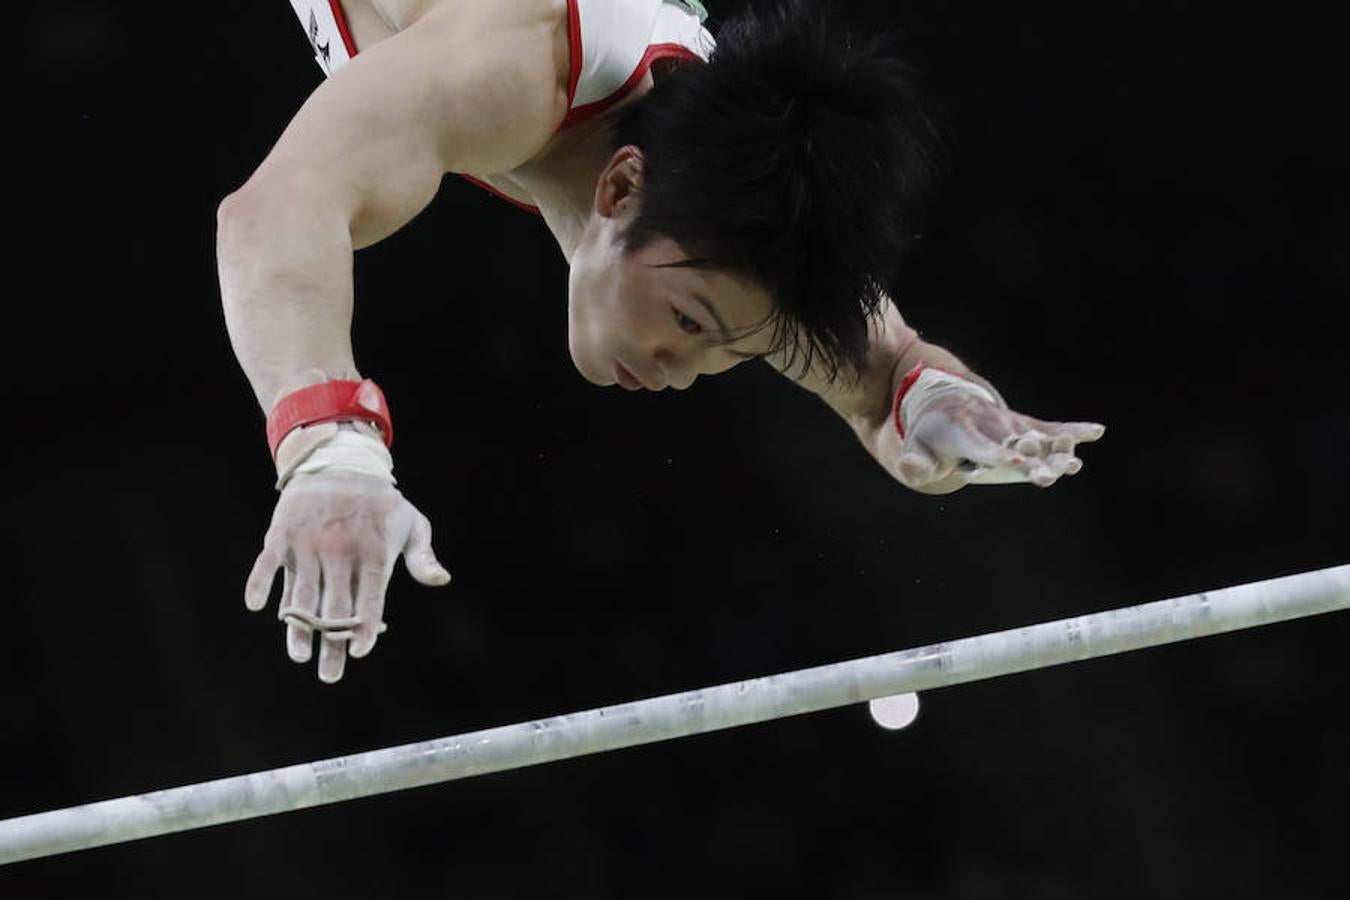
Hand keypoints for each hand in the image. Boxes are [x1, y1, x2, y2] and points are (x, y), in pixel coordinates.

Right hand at [244, 472, 450, 682]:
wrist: (340, 462)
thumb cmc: (382, 503)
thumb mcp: (412, 524)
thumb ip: (423, 557)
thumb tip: (442, 580)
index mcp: (374, 551)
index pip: (370, 595)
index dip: (364, 624)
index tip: (361, 651)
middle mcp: (340, 550)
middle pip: (335, 605)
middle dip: (332, 643)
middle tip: (330, 675)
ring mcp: (309, 543)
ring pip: (301, 592)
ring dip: (298, 626)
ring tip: (300, 656)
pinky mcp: (282, 534)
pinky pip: (267, 562)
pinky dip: (260, 582)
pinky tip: (257, 606)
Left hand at [878, 389, 1105, 491]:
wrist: (944, 402)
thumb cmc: (930, 435)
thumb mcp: (916, 449)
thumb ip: (915, 463)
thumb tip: (912, 470)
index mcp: (965, 432)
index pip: (985, 448)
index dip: (1002, 456)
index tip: (1019, 464)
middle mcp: (992, 425)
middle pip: (1017, 445)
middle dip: (1034, 461)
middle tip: (1051, 477)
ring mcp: (1011, 423)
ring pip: (1038, 437)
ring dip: (1058, 450)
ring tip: (1077, 463)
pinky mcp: (1025, 424)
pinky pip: (1051, 426)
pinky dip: (1073, 428)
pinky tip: (1098, 430)